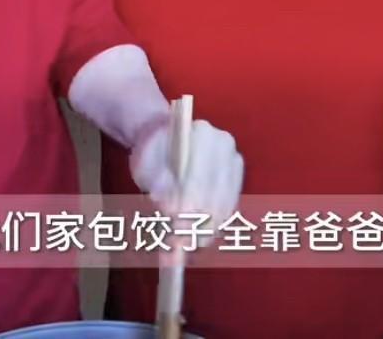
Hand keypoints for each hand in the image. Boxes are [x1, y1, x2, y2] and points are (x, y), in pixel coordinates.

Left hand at [129, 117, 243, 246]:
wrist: (166, 141)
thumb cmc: (153, 152)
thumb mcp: (145, 162)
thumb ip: (154, 179)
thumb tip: (164, 202)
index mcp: (202, 133)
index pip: (198, 178)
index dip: (188, 208)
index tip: (175, 232)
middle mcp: (224, 144)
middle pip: (215, 193)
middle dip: (197, 224)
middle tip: (179, 248)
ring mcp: (234, 160)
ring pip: (225, 203)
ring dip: (207, 229)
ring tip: (187, 248)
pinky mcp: (237, 177)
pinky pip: (229, 207)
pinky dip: (214, 225)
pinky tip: (199, 239)